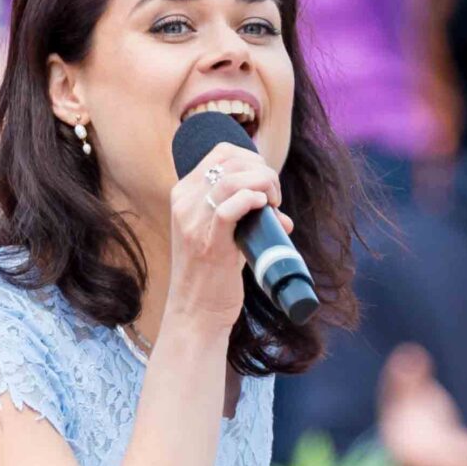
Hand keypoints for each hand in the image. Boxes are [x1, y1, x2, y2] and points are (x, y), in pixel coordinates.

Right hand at [164, 141, 270, 336]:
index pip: (222, 152)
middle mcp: (184, 203)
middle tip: (274, 198)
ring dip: (263, 185)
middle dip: (263, 172)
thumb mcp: (221, 237)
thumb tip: (282, 219)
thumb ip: (246, 219)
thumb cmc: (212, 275)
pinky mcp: (208, 243)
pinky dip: (251, 201)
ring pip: (231, 179)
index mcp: (183, 194)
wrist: (196, 313)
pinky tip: (264, 208)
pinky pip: (229, 208)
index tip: (266, 183)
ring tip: (272, 205)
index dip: (253, 159)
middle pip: (230, 161)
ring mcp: (193, 222)